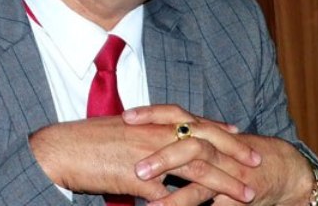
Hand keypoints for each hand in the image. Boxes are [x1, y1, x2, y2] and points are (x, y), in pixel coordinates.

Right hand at [29, 107, 259, 202]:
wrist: (61, 148)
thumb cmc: (85, 138)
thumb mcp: (119, 130)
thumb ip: (142, 136)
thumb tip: (155, 143)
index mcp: (151, 121)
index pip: (194, 122)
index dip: (218, 129)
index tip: (238, 134)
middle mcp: (156, 134)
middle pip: (206, 142)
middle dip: (234, 153)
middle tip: (257, 162)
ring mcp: (151, 157)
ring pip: (199, 170)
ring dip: (226, 183)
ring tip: (247, 194)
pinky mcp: (140, 180)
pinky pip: (173, 196)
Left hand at [124, 105, 311, 205]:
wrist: (284, 170)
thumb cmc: (236, 154)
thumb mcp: (208, 139)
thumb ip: (178, 136)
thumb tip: (138, 133)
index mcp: (206, 131)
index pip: (177, 114)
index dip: (152, 114)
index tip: (126, 118)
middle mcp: (218, 149)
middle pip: (190, 146)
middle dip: (163, 157)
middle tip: (137, 168)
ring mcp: (230, 173)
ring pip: (202, 181)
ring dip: (176, 195)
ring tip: (150, 204)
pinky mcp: (238, 198)